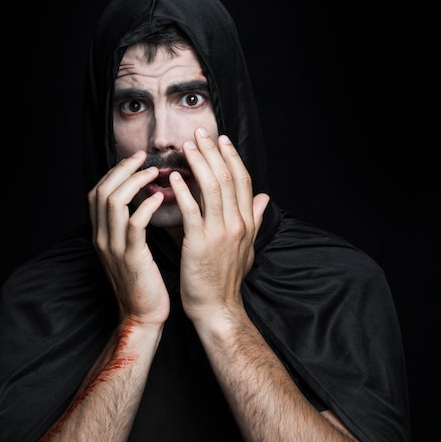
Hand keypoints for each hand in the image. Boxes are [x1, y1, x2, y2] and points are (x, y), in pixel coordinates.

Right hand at [88, 151, 169, 325]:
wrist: (142, 315)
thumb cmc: (143, 281)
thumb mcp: (129, 250)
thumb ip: (129, 226)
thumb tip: (142, 198)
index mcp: (101, 234)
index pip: (97, 192)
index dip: (115, 172)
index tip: (136, 159)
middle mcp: (102, 238)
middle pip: (103, 191)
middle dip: (123, 169)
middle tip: (144, 157)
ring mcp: (114, 248)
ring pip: (114, 202)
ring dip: (135, 181)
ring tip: (155, 172)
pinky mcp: (131, 258)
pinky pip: (135, 225)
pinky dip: (146, 206)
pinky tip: (160, 197)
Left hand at [170, 128, 269, 323]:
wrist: (217, 308)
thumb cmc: (227, 278)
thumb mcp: (248, 247)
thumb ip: (255, 219)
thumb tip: (266, 198)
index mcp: (248, 222)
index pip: (243, 181)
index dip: (232, 157)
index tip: (221, 139)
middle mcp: (238, 224)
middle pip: (227, 179)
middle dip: (213, 153)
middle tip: (199, 134)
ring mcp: (220, 233)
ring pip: (212, 189)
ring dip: (198, 164)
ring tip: (186, 147)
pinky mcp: (199, 243)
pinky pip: (192, 211)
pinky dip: (183, 191)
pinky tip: (174, 177)